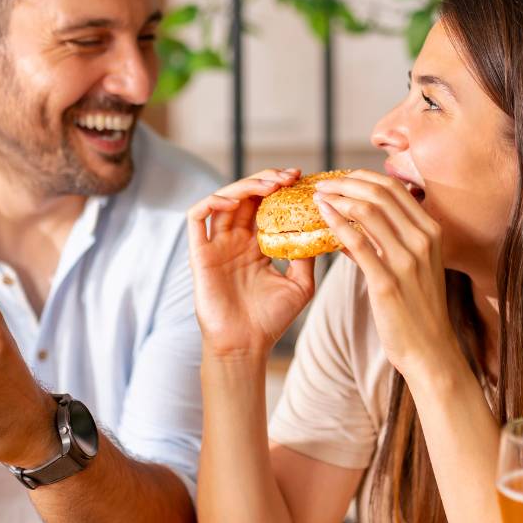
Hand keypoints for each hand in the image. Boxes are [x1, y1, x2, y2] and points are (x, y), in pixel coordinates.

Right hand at [187, 168, 316, 358]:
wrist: (246, 345)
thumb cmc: (271, 319)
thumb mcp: (300, 283)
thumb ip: (308, 255)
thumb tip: (326, 228)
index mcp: (257, 245)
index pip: (266, 206)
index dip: (281, 190)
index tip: (302, 180)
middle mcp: (235, 240)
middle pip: (246, 197)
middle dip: (267, 181)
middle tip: (290, 177)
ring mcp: (216, 245)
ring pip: (223, 200)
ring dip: (245, 186)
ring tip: (270, 185)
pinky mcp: (199, 253)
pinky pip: (197, 218)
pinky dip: (211, 202)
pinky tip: (233, 201)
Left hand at [312, 170, 463, 379]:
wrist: (429, 349)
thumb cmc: (417, 308)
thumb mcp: (412, 266)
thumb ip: (386, 242)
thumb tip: (349, 225)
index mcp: (431, 232)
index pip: (394, 188)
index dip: (363, 177)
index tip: (340, 178)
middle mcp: (422, 240)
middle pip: (380, 192)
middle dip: (346, 182)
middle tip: (322, 183)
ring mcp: (407, 260)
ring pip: (368, 210)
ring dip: (337, 198)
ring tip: (316, 197)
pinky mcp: (387, 281)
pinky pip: (357, 242)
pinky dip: (336, 224)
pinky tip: (321, 218)